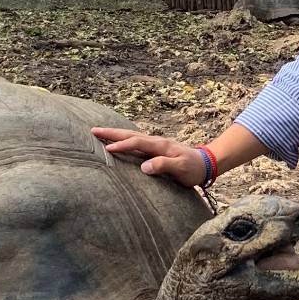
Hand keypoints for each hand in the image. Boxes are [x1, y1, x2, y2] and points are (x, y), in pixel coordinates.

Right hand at [90, 125, 209, 186]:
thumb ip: (164, 166)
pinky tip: (117, 140)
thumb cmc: (193, 169)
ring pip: (131, 135)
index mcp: (160, 145)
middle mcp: (156, 141)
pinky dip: (124, 139)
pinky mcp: (155, 148)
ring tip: (99, 133)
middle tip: (93, 130)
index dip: (122, 145)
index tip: (107, 148)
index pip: (136, 143)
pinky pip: (135, 141)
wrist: (205, 164)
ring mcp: (155, 143)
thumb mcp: (181, 169)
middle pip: (130, 134)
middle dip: (111, 132)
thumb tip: (144, 166)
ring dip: (115, 134)